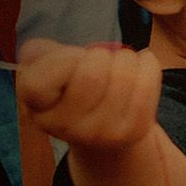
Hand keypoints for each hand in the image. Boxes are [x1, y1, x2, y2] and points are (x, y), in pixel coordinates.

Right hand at [17, 38, 161, 152]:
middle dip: (101, 55)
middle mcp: (64, 127)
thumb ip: (40, 53)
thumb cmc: (76, 89)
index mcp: (38, 107)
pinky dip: (147, 63)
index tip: (73, 59)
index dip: (61, 60)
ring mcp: (100, 132)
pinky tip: (139, 68)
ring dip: (126, 58)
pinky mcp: (133, 130)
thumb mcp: (50, 70)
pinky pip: (148, 81)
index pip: (38, 82)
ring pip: (123, 74)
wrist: (105, 135)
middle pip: (91, 74)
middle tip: (101, 60)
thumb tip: (37, 50)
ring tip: (121, 65)